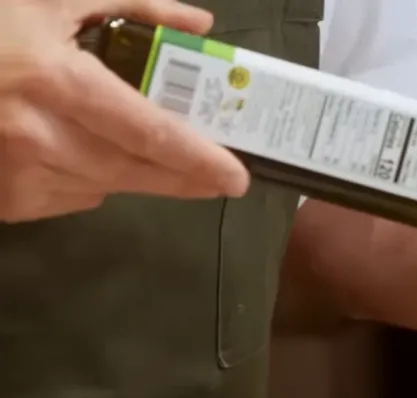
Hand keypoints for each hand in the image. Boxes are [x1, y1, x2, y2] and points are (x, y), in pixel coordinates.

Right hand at [0, 0, 248, 222]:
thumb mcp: (51, 0)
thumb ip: (132, 7)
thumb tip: (198, 22)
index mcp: (56, 82)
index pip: (149, 134)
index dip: (198, 160)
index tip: (235, 179)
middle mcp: (37, 136)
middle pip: (135, 171)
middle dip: (181, 176)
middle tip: (216, 178)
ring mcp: (15, 173)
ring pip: (105, 186)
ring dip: (130, 171)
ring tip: (135, 147)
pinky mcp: (3, 200)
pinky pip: (70, 196)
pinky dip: (85, 178)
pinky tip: (71, 150)